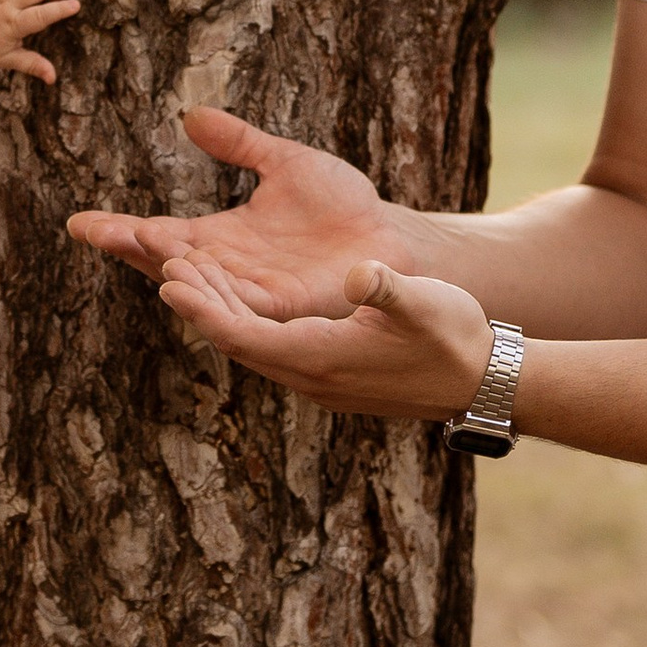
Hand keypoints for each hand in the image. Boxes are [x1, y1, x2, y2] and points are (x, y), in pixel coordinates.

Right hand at [69, 105, 424, 317]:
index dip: (120, 229)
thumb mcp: (283, 161)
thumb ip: (239, 143)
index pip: (159, 234)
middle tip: (95, 230)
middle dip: (130, 246)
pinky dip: (208, 296)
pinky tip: (183, 278)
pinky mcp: (282, 308)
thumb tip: (192, 116)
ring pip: (195, 285)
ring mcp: (252, 292)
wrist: (389, 239)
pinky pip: (236, 306)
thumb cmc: (341, 205)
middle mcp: (227, 268)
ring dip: (165, 266)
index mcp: (220, 238)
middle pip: (165, 261)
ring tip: (135, 242)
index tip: (78, 221)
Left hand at [155, 250, 496, 421]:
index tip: (167, 280)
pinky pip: (271, 349)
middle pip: (236, 340)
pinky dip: (245, 320)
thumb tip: (360, 273)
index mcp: (322, 358)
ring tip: (187, 272)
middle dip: (199, 302)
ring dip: (219, 311)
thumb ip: (388, 290)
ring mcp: (319, 381)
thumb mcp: (424, 304)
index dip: (203, 308)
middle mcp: (311, 377)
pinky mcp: (329, 377)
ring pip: (251, 346)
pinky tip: (235, 297)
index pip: (242, 336)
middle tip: (162, 262)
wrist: (484, 383)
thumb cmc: (455, 338)